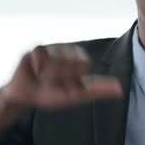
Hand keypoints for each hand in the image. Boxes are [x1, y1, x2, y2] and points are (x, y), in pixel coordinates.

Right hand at [0, 44, 121, 133]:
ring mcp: (52, 48)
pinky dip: (38, 72)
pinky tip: (35, 72)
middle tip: (53, 83)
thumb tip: (120, 89)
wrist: (24, 96)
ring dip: (48, 77)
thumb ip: (97, 90)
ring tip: (43, 79)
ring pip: (55, 62)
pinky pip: (42, 60)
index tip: (67, 84)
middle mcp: (67, 50)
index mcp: (79, 59)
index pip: (84, 64)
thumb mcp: (76, 95)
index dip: (74, 78)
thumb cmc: (50, 94)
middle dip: (60, 78)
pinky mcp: (37, 49)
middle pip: (70, 62)